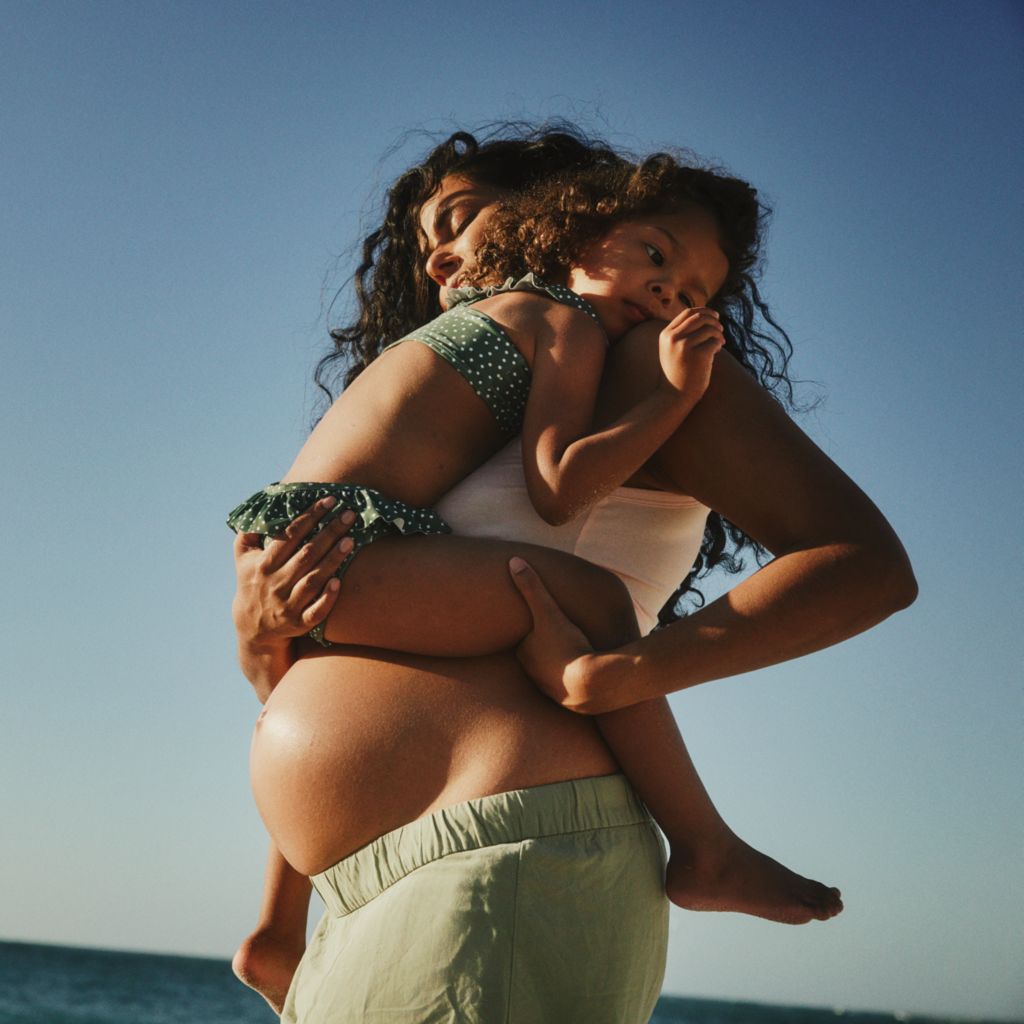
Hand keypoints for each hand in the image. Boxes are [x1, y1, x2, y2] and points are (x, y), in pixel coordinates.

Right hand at [232, 497, 354, 648]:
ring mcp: (287, 604)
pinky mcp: (299, 623)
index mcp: (263, 565)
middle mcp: (275, 584)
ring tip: (351, 540)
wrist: (253, 628)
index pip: (289, 535)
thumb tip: (262, 506)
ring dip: (333, 560)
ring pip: (313, 580)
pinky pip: (315, 612)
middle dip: (329, 532)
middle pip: (306, 554)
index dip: (310, 516)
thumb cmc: (253, 583)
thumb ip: (249, 534)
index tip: (329, 500)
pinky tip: (340, 582)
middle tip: (350, 514)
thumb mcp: (242, 559)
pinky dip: (327, 598)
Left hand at [508, 557, 601, 712]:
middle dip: (546, 649)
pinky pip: (571, 687)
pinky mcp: (572, 702)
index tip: (544, 622)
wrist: (593, 684)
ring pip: (554, 673)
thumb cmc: (566, 644)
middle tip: (559, 638)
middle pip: (539, 658)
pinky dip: (577, 679)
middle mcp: (534, 675)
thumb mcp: (548, 611)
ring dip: (562, 665)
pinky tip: (588, 672)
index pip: (525, 640)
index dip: (534, 630)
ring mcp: (552, 690)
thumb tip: (513, 561)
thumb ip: (532, 587)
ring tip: (574, 654)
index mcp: (525, 655)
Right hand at [657, 307, 725, 402]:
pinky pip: (715, 342)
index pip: (688, 313)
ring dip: (719, 334)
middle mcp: (673, 338)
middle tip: (721, 330)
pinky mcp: (698, 355)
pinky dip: (718, 346)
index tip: (714, 316)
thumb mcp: (672, 350)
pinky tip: (715, 353)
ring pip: (710, 328)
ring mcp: (684, 346)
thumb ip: (682, 334)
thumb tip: (705, 316)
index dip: (704, 311)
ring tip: (720, 344)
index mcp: (666, 335)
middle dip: (714, 321)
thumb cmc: (677, 374)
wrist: (674, 397)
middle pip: (700, 317)